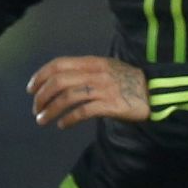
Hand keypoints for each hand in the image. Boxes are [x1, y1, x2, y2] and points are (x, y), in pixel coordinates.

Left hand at [27, 56, 150, 128]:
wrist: (156, 92)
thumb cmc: (131, 82)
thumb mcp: (108, 68)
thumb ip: (87, 72)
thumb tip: (62, 82)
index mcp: (93, 62)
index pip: (59, 64)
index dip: (41, 76)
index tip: (31, 89)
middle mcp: (95, 73)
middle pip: (59, 82)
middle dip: (42, 96)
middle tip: (36, 109)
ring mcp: (103, 89)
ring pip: (68, 98)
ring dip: (51, 110)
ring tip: (42, 120)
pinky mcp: (111, 105)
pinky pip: (83, 112)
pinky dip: (69, 119)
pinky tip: (62, 125)